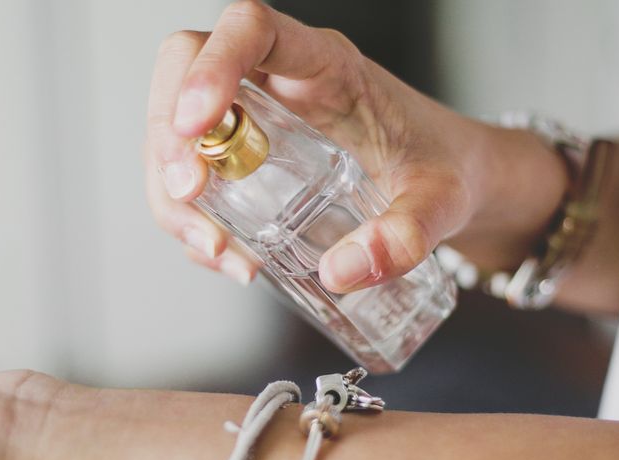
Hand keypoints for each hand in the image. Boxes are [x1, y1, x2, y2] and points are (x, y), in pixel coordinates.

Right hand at [146, 1, 568, 291]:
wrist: (450, 179)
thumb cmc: (444, 169)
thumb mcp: (442, 203)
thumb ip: (407, 236)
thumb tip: (343, 272)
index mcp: (325, 65)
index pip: (251, 28)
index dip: (211, 66)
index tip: (198, 126)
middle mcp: (278, 80)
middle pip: (185, 66)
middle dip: (169, 133)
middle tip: (189, 195)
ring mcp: (253, 115)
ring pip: (174, 124)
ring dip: (169, 189)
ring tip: (214, 249)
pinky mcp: (242, 156)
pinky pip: (191, 172)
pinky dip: (189, 218)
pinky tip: (224, 256)